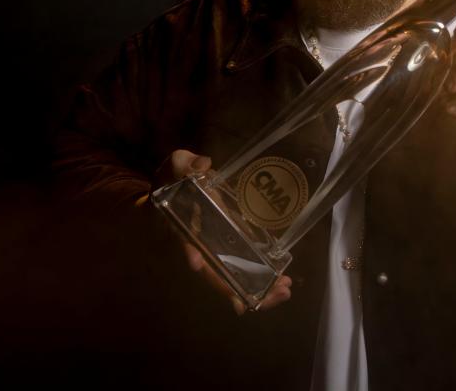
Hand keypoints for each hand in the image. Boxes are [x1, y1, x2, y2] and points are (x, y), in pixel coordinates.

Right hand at [157, 149, 292, 314]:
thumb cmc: (173, 180)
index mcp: (181, 226)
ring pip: (230, 279)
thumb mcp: (177, 165)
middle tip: (268, 290)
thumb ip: (185, 163)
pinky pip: (242, 270)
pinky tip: (281, 284)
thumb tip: (201, 164)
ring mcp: (214, 251)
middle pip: (213, 273)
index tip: (195, 262)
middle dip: (236, 287)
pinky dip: (260, 281)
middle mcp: (197, 246)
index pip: (184, 240)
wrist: (171, 193)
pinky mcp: (228, 250)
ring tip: (284, 290)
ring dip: (256, 289)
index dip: (189, 250)